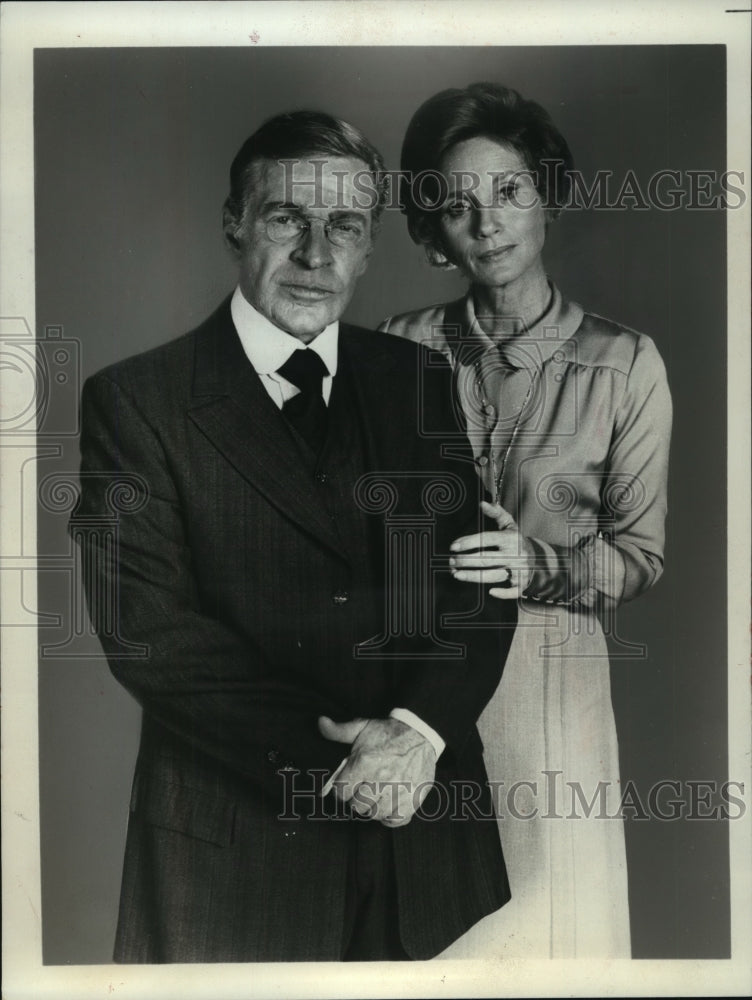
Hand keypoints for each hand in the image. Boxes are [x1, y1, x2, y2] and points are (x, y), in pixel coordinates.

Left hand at [318, 716, 435, 827]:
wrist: (422, 734)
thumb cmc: (389, 733)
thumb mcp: (363, 727)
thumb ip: (339, 730)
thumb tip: (320, 722)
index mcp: (365, 762)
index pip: (341, 791)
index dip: (342, 788)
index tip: (348, 784)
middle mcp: (381, 779)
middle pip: (356, 806)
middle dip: (356, 798)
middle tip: (363, 788)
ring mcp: (398, 792)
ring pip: (374, 814)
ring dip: (372, 807)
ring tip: (376, 795)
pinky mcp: (413, 800)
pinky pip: (395, 820)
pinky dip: (390, 817)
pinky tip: (389, 805)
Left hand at [449, 500, 532, 599]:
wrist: (541, 557)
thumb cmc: (516, 540)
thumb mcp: (509, 524)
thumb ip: (496, 512)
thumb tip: (482, 503)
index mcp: (510, 538)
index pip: (486, 539)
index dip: (468, 542)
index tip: (453, 546)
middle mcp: (515, 554)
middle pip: (485, 559)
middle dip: (465, 561)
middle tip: (450, 562)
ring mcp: (519, 569)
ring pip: (493, 576)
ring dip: (472, 577)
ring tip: (456, 574)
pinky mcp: (522, 583)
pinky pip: (512, 591)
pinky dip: (502, 593)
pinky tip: (489, 592)